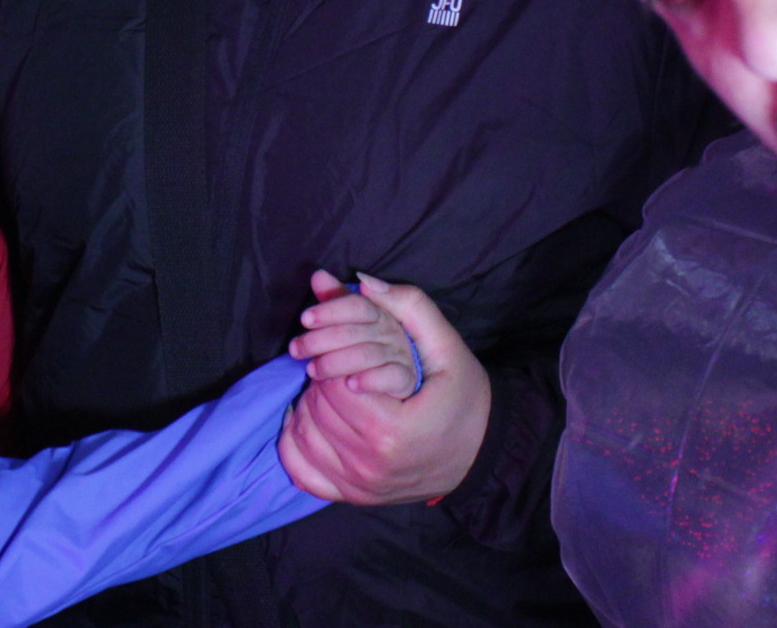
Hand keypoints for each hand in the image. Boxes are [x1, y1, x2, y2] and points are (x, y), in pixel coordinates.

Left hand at [279, 273, 490, 506]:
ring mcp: (359, 487)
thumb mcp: (447, 349)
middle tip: (337, 364)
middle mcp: (370, 465)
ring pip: (303, 434)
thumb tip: (360, 279)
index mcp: (391, 430)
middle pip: (316, 406)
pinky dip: (293, 443)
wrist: (483, 455)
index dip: (334, 357)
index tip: (347, 350)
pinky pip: (302, 471)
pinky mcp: (353, 497)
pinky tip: (306, 419)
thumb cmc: (465, 400)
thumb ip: (408, 307)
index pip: (332, 383)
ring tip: (329, 387)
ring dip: (307, 403)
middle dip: (321, 376)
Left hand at [288, 268, 419, 397]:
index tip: (304, 319)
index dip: (329, 310)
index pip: (356, 305)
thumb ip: (335, 298)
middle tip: (296, 350)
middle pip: (354, 332)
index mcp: (377, 312)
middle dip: (320, 341)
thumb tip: (318, 275)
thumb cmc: (362, 344)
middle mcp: (391, 330)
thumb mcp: (347, 321)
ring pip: (366, 354)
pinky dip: (370, 380)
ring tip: (312, 371)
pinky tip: (351, 384)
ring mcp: (399, 354)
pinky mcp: (405, 379)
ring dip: (335, 363)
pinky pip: (392, 377)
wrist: (385, 380)